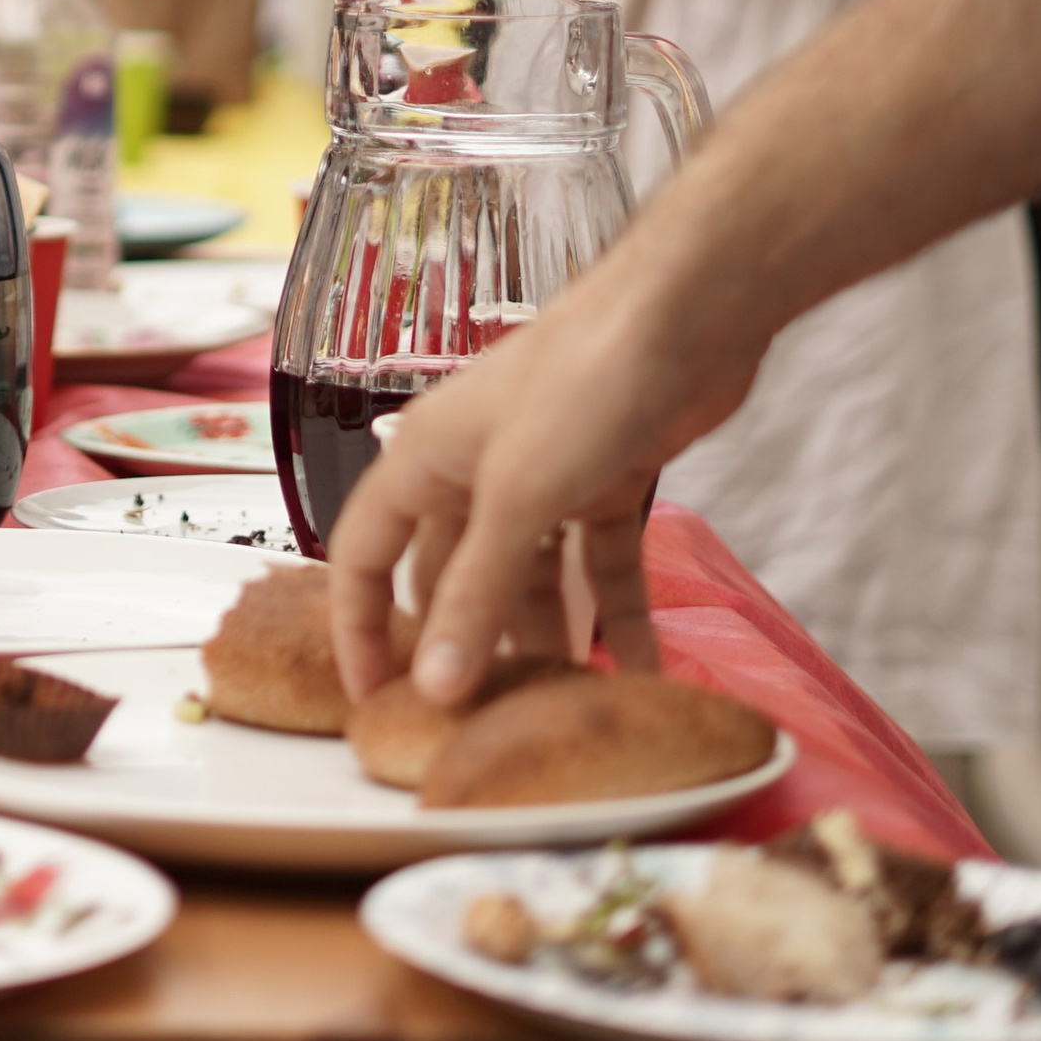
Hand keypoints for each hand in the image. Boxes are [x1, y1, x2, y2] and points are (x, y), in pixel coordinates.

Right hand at [325, 264, 766, 711]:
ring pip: (528, 578)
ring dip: (544, 639)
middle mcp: (473, 469)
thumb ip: (475, 593)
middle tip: (474, 723)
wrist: (683, 318)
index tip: (369, 701)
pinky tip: (638, 669)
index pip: (362, 554)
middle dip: (459, 645)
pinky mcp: (608, 480)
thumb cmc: (580, 379)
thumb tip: (433, 686)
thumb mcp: (517, 498)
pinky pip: (598, 565)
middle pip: (448, 573)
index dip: (357, 626)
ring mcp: (543, 476)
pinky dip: (614, 616)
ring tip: (560, 712)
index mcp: (423, 460)